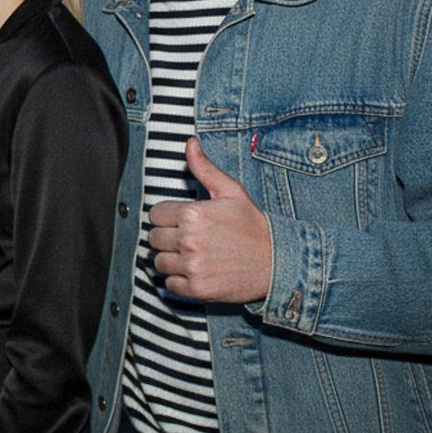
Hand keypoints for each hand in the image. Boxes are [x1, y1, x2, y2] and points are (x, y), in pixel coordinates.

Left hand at [147, 137, 271, 302]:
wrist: (277, 262)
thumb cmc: (253, 226)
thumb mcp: (232, 192)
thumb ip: (205, 168)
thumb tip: (190, 144)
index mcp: (192, 214)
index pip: (155, 215)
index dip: (167, 217)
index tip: (181, 221)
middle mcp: (188, 240)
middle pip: (154, 238)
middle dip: (167, 237)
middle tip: (188, 239)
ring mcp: (192, 265)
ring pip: (158, 262)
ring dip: (171, 259)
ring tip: (192, 255)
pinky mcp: (196, 288)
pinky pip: (169, 285)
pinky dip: (178, 280)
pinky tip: (196, 271)